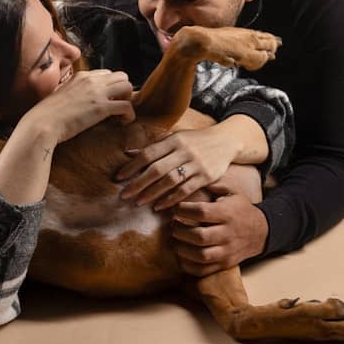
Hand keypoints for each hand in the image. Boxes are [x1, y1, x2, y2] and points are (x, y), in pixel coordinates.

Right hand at [32, 69, 134, 142]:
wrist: (42, 124)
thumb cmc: (46, 115)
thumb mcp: (60, 95)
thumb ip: (72, 92)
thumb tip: (78, 101)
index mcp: (81, 76)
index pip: (107, 74)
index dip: (111, 87)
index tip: (108, 100)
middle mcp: (91, 80)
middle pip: (122, 76)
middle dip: (123, 91)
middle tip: (117, 106)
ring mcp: (97, 93)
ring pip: (128, 86)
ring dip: (128, 100)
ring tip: (120, 114)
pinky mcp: (101, 108)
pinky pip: (127, 106)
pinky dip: (129, 115)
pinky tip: (122, 122)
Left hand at [115, 127, 236, 208]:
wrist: (225, 141)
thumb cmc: (194, 141)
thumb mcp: (175, 137)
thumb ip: (154, 147)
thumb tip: (128, 153)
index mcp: (173, 140)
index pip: (148, 154)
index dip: (132, 166)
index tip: (118, 178)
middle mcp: (184, 151)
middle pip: (157, 169)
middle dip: (138, 183)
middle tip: (124, 195)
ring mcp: (196, 164)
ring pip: (170, 181)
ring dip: (153, 193)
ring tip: (139, 202)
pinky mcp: (206, 176)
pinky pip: (186, 190)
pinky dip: (171, 199)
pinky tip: (160, 206)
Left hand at [170, 190, 267, 276]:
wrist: (261, 232)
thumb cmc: (240, 209)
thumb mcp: (233, 191)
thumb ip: (214, 184)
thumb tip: (194, 179)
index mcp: (228, 213)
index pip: (201, 212)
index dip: (183, 210)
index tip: (175, 208)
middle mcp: (228, 234)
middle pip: (199, 236)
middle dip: (180, 231)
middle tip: (172, 225)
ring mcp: (226, 252)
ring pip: (200, 255)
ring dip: (181, 249)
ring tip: (174, 240)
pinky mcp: (224, 265)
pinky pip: (203, 270)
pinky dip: (188, 266)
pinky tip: (181, 255)